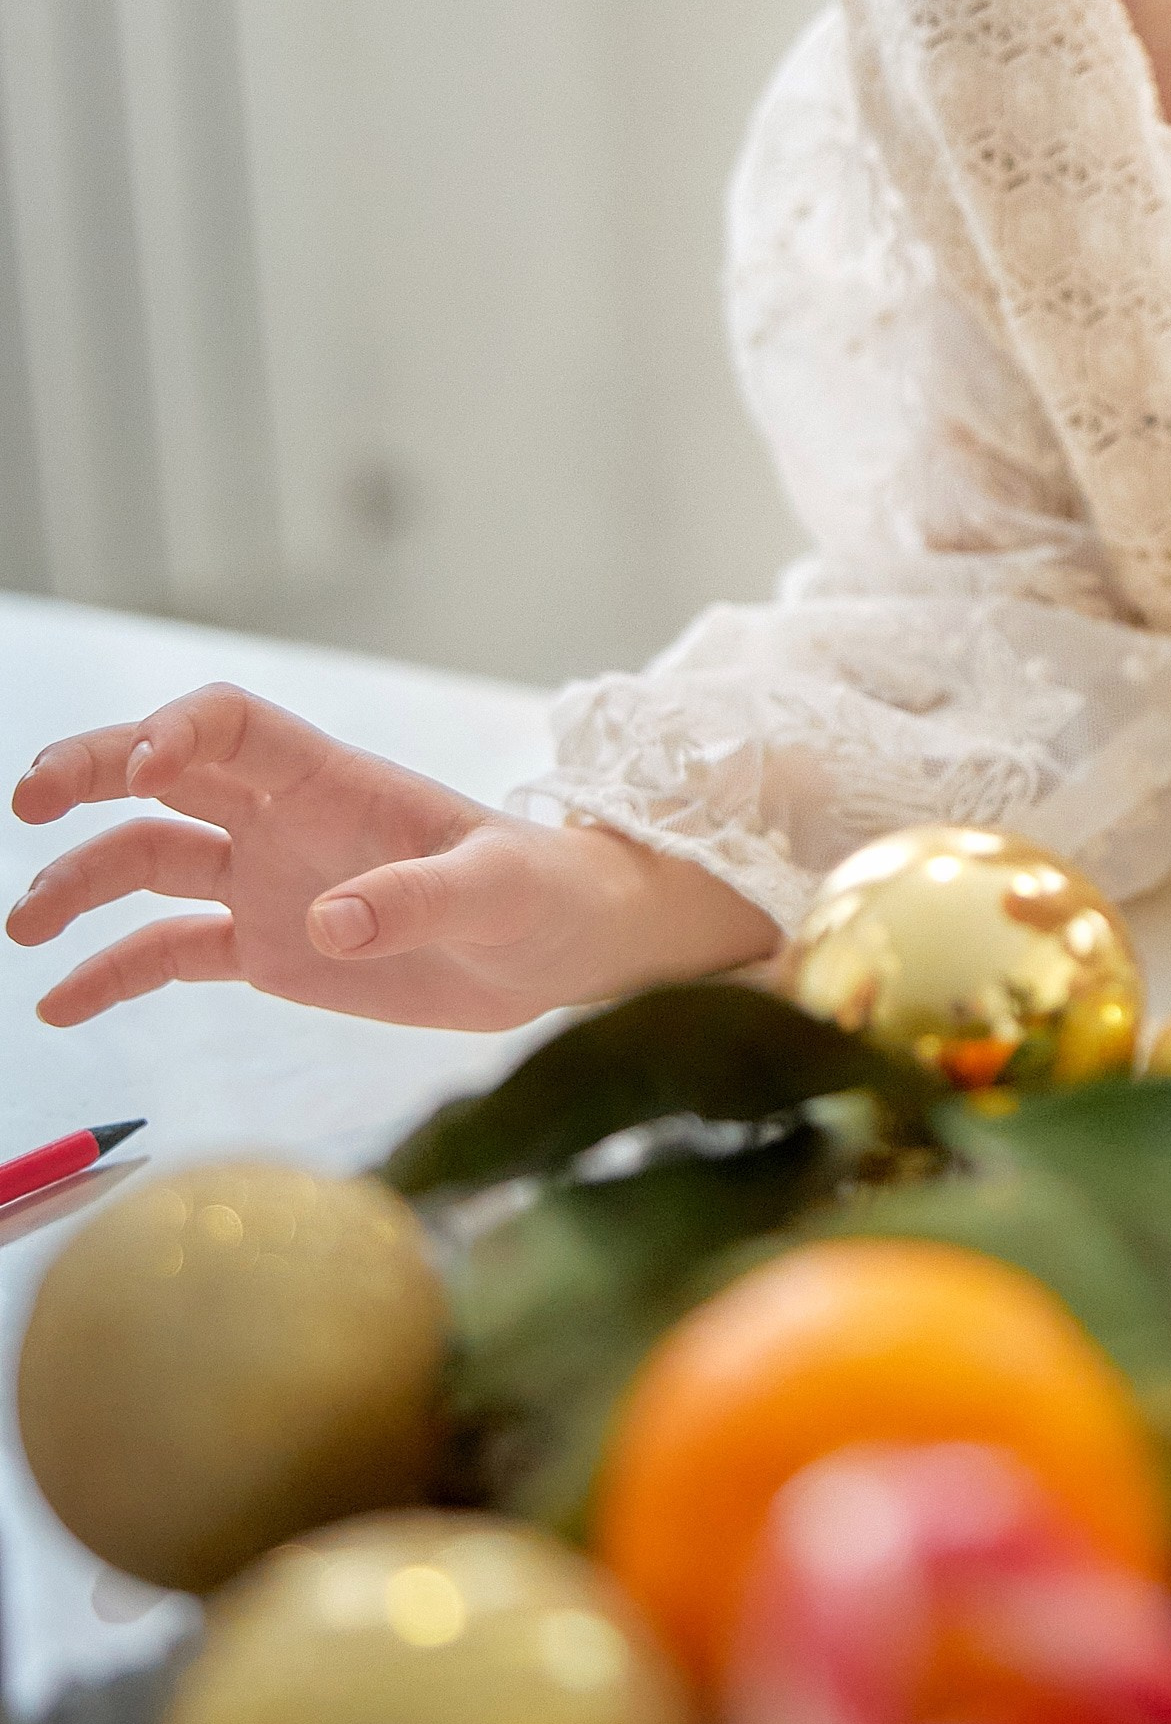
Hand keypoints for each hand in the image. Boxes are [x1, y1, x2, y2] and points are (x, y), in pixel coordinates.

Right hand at [8, 685, 778, 1030]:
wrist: (563, 952)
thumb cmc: (546, 896)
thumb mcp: (501, 893)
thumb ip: (422, 901)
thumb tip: (334, 923)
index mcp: (336, 781)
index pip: (236, 724)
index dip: (179, 731)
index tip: (139, 771)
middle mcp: (285, 821)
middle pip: (166, 775)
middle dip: (91, 774)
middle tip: (30, 800)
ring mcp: (270, 882)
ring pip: (150, 861)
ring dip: (81, 880)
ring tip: (22, 926)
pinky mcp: (271, 950)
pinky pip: (171, 952)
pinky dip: (111, 970)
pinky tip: (60, 998)